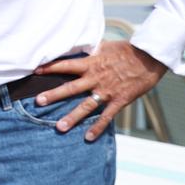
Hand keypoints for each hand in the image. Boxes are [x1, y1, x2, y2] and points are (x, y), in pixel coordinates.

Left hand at [33, 40, 166, 140]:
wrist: (150, 57)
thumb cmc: (128, 50)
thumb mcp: (106, 46)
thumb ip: (91, 52)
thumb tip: (81, 49)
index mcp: (91, 63)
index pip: (65, 65)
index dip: (50, 68)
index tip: (35, 72)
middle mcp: (95, 78)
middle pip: (70, 88)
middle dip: (53, 95)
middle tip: (38, 102)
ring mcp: (106, 91)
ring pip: (86, 106)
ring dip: (72, 117)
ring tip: (59, 127)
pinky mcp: (119, 101)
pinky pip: (106, 116)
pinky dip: (97, 127)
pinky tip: (88, 137)